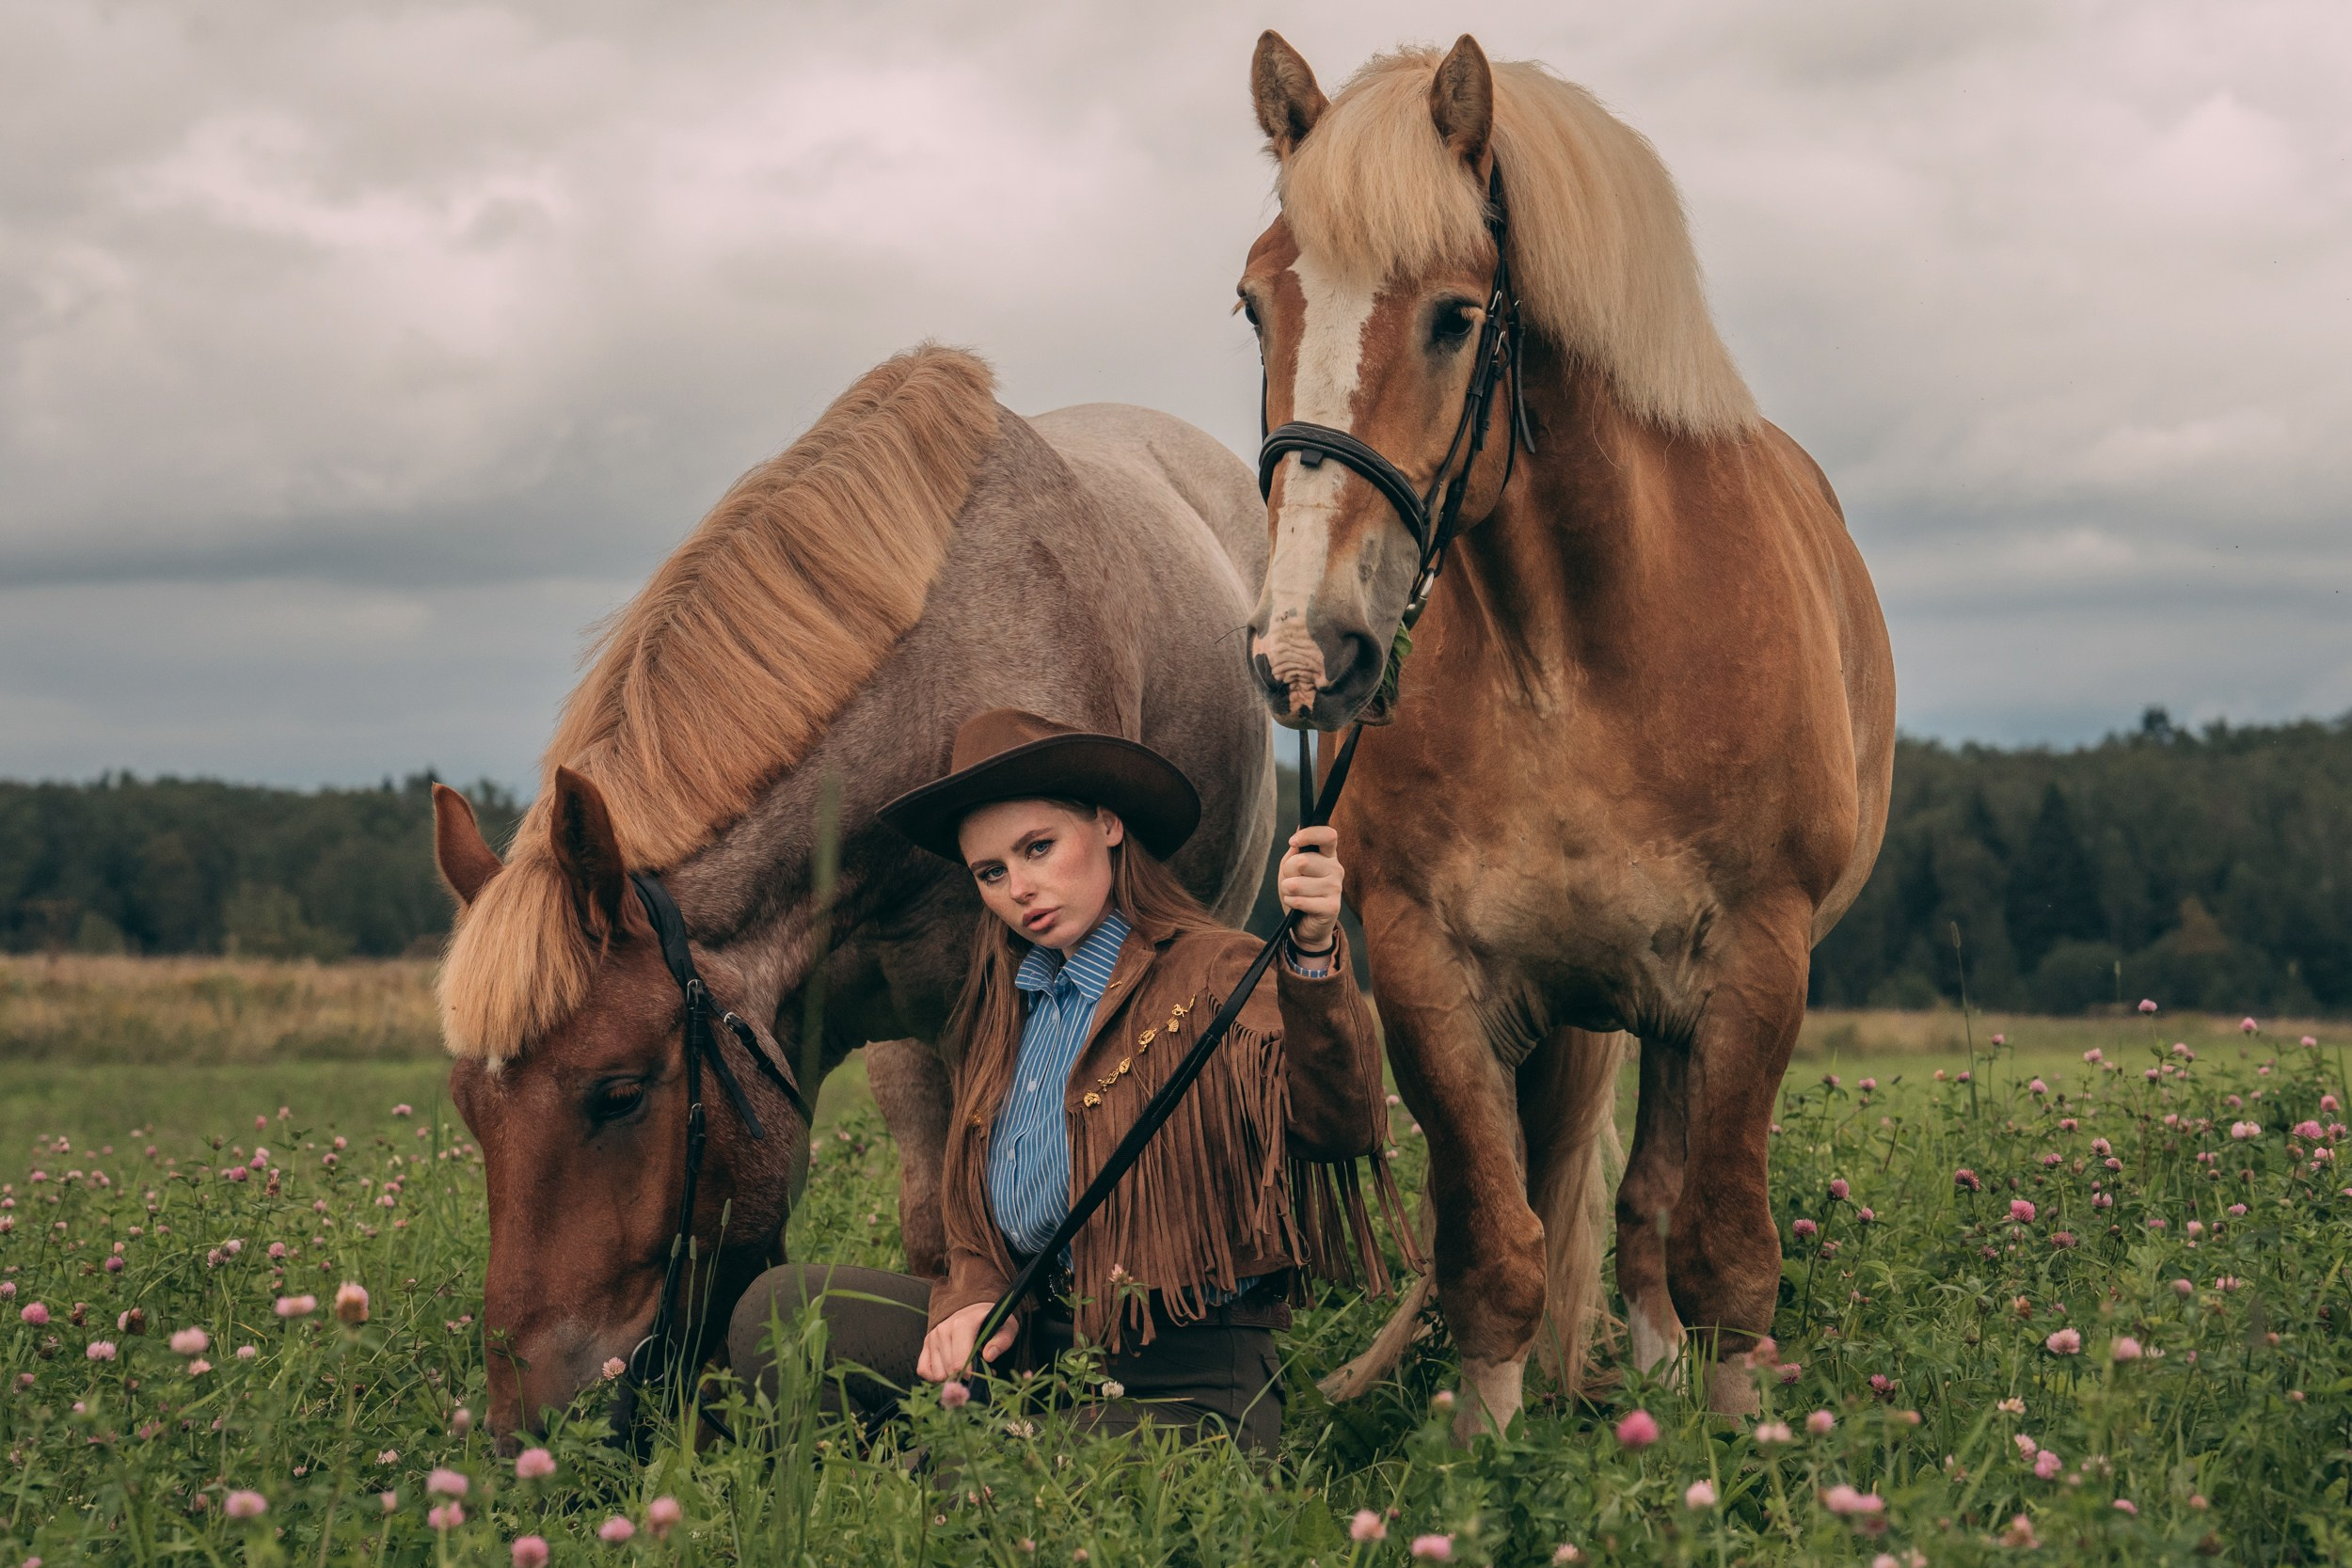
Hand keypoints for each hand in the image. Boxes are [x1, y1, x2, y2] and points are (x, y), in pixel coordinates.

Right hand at [916, 1301, 1016, 1382]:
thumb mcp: (1006, 1327)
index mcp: (962, 1324)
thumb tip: (988, 1357)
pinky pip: (924, 1370)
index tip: (985, 1372)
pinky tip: (950, 1370)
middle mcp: (943, 1330)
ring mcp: (932, 1337)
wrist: (973, 1308)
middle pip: (949, 1371)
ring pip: (937, 1374)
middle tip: (978, 1370)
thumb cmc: (991, 1322)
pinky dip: (936, 1376)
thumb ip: (1002, 1341)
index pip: (959, 1362)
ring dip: (951, 1377)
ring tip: (965, 1368)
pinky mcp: (926, 1344)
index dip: (972, 1375)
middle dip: (964, 1377)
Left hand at [1277, 826, 1343, 951]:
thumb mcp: (1290, 868)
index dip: (1308, 835)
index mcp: (1328, 855)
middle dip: (1288, 873)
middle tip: (1293, 882)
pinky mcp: (1332, 906)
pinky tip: (1299, 906)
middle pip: (1301, 861)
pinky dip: (1292, 903)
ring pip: (1296, 883)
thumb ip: (1295, 852)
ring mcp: (1336, 887)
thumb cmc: (1298, 892)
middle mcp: (1336, 868)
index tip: (1293, 842)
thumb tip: (1298, 832)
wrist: (1305, 924)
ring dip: (1288, 891)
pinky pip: (1300, 901)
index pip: (1327, 835)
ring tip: (1296, 895)